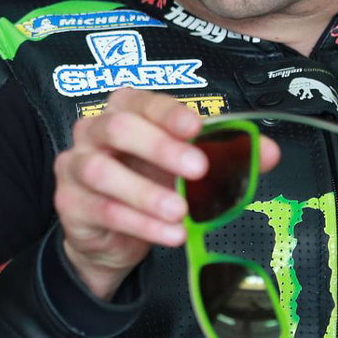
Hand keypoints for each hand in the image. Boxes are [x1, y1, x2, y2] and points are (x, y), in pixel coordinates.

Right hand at [53, 88, 279, 299]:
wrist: (113, 237)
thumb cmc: (150, 185)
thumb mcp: (188, 169)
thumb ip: (226, 157)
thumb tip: (267, 151)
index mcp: (124, 111)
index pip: (141, 101)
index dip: (168, 112)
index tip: (196, 128)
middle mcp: (93, 131)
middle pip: (118, 127)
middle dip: (160, 146)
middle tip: (197, 169)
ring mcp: (75, 166)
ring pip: (102, 171)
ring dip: (145, 192)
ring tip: (181, 213)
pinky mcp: (69, 203)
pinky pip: (103, 209)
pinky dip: (140, 223)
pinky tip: (169, 234)